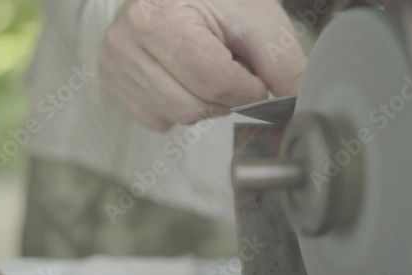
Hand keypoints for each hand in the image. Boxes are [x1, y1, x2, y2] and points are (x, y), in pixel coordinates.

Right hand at [98, 0, 306, 130]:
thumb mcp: (255, 18)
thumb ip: (282, 64)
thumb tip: (298, 107)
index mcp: (157, 17)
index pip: (212, 80)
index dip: (246, 88)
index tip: (254, 74)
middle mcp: (124, 43)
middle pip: (192, 105)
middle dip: (224, 97)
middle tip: (228, 67)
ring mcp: (114, 65)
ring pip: (176, 117)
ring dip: (203, 103)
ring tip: (203, 68)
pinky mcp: (113, 82)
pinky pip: (158, 119)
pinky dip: (178, 106)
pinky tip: (181, 77)